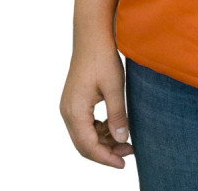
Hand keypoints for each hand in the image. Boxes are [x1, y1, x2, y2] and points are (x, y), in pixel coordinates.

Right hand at [60, 41, 133, 168]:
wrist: (92, 34)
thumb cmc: (102, 57)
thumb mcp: (115, 87)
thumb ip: (117, 115)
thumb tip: (122, 140)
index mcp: (74, 111)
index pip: (88, 146)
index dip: (106, 158)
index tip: (124, 163)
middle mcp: (67, 111)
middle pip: (84, 144)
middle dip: (106, 151)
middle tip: (129, 151)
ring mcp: (69, 106)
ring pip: (85, 135)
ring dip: (104, 140)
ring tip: (126, 139)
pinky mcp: (75, 100)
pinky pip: (85, 123)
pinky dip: (99, 129)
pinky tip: (115, 125)